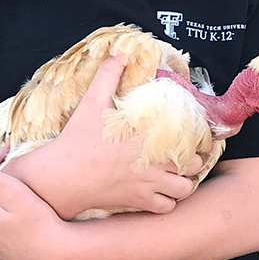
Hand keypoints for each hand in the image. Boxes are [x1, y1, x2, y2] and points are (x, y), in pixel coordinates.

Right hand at [3, 54, 209, 218]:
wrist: (62, 176)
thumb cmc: (78, 138)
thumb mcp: (92, 101)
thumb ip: (109, 75)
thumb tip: (119, 51)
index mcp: (147, 134)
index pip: (188, 137)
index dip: (197, 138)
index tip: (194, 137)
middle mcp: (153, 161)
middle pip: (192, 165)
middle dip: (191, 161)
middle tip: (184, 156)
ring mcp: (147, 184)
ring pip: (184, 190)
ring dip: (183, 183)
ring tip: (175, 175)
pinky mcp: (138, 202)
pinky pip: (167, 208)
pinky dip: (167, 202)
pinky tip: (159, 192)